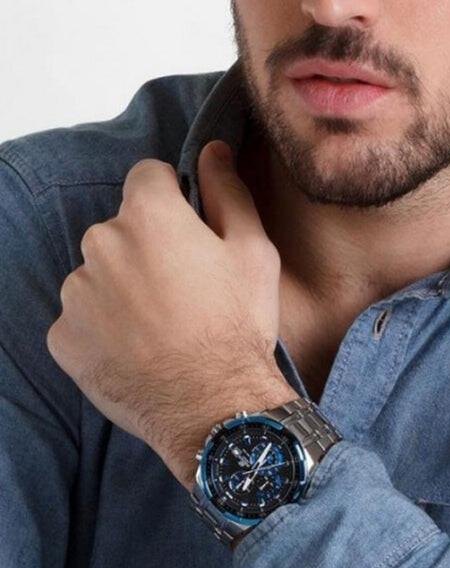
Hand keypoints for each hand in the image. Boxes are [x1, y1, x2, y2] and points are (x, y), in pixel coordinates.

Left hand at [46, 140, 295, 490]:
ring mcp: (76, 294)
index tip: (191, 231)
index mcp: (148, 216)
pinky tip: (138, 349)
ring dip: (124, 287)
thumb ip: (227, 192)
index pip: (147, 177)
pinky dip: (105, 326)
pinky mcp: (64, 337)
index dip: (173, 199)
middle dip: (149, 246)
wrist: (214, 405)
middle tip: (185, 289)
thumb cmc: (239, 324)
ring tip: (162, 324)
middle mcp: (100, 245)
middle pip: (122, 228)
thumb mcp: (253, 251)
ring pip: (100, 273)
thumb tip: (212, 150)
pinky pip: (83, 316)